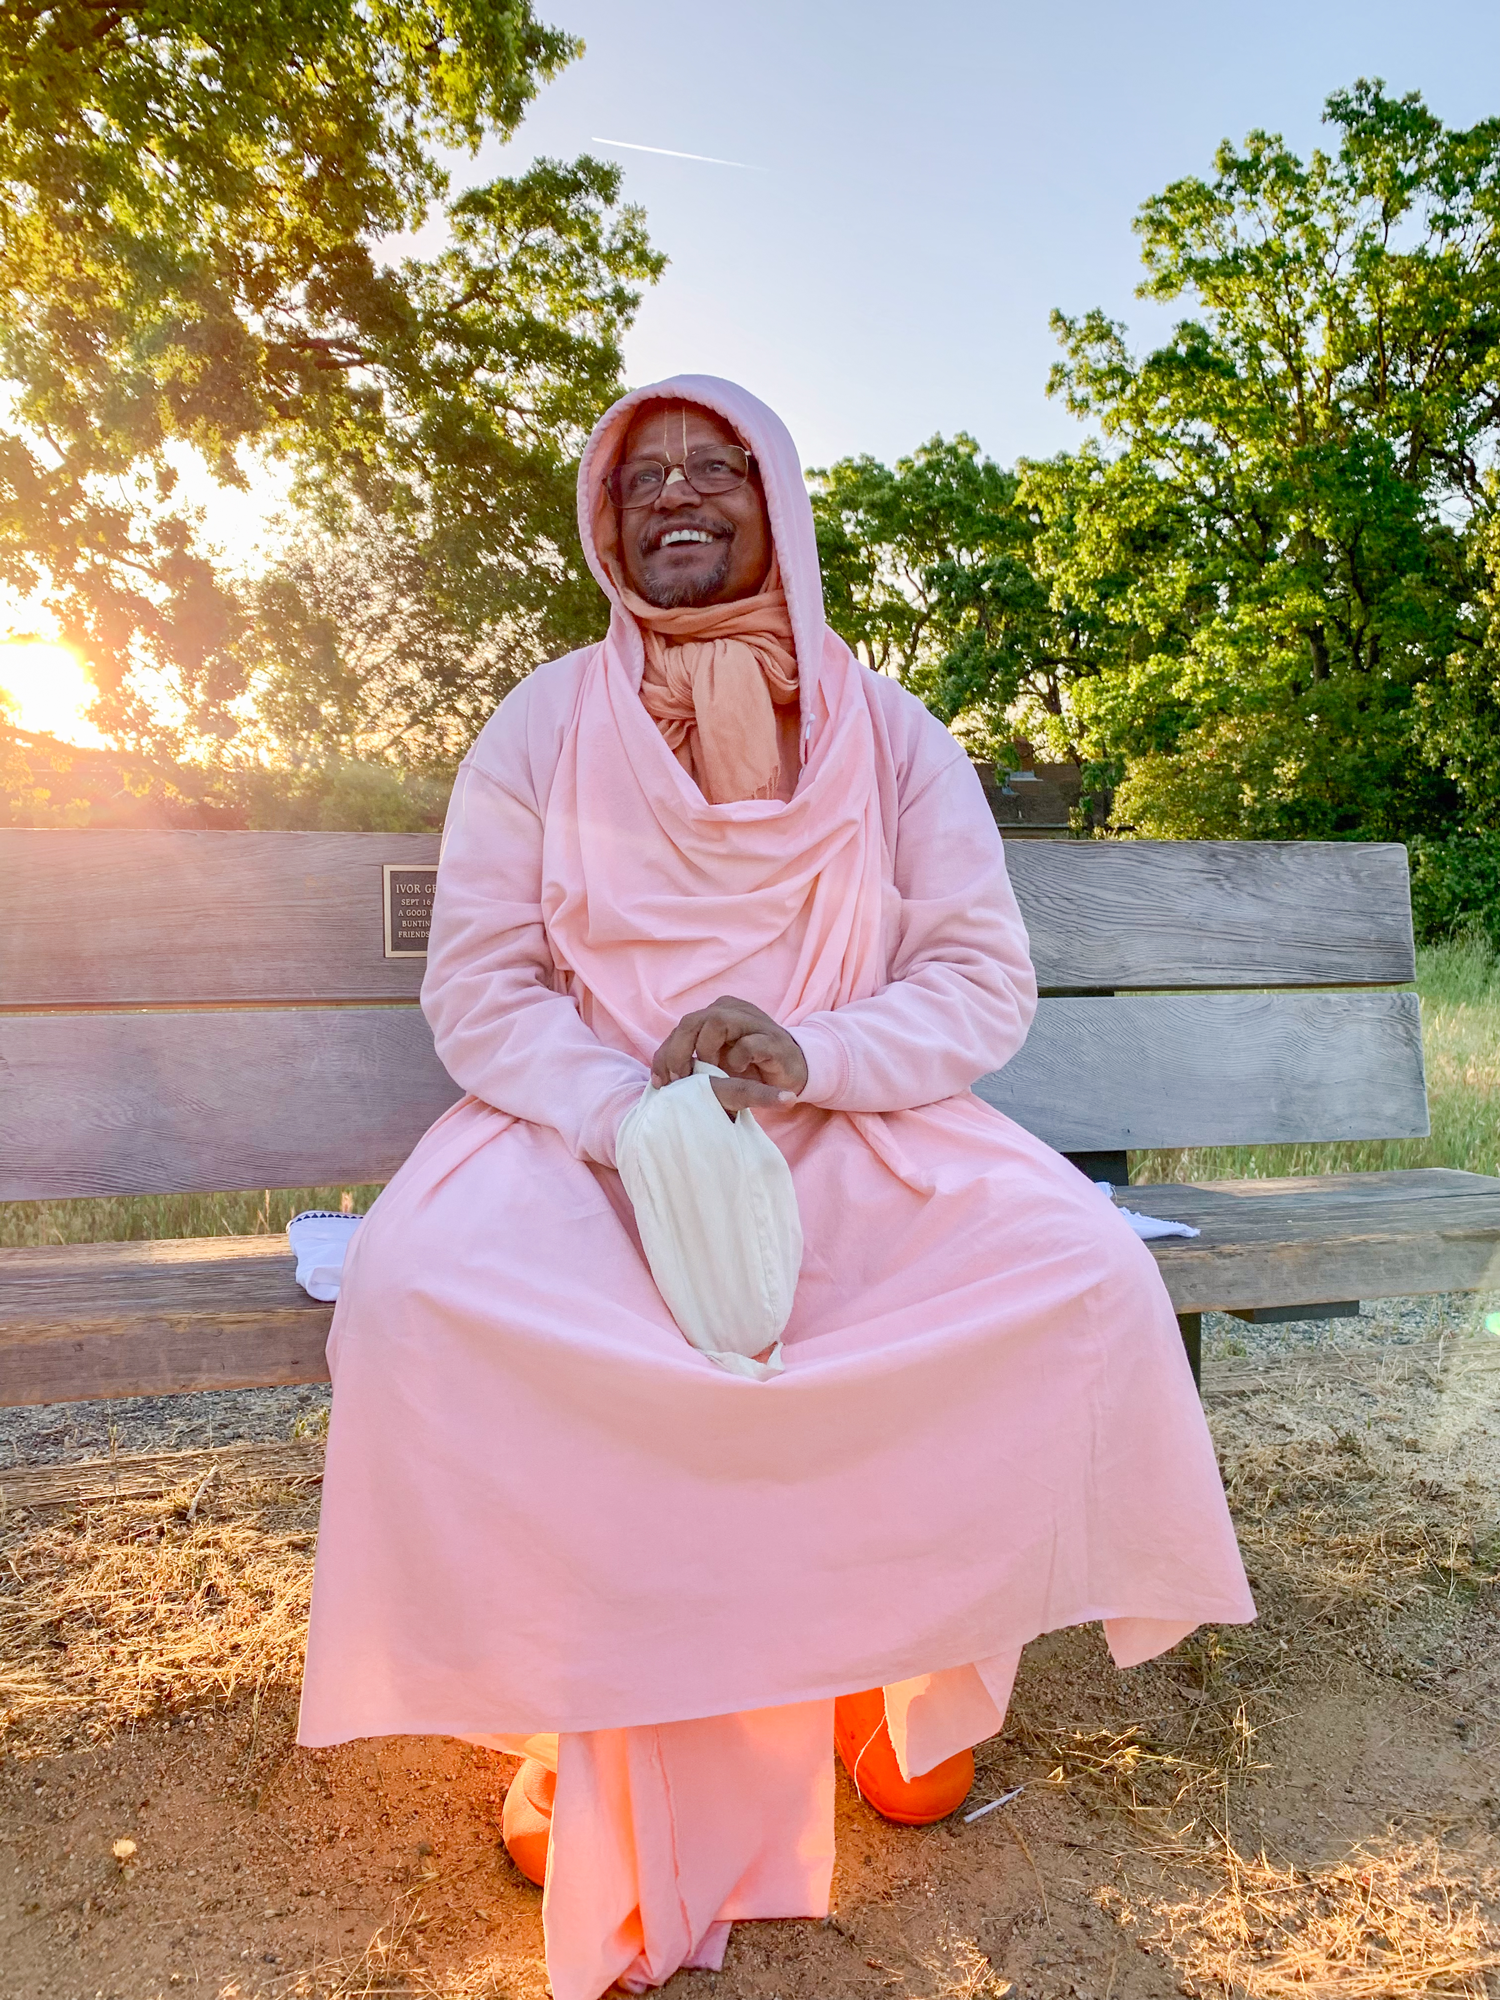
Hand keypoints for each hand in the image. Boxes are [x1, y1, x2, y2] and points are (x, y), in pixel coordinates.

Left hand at [651, 994, 808, 1116]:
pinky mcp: (772, 1041)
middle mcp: (733, 1011)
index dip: (665, 1054)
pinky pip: (748, 1043)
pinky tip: (737, 1072)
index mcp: (717, 1013)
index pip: (682, 1027)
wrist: (792, 1070)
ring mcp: (754, 1023)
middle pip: (693, 1021)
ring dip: (705, 1050)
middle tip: (678, 1078)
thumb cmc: (750, 1067)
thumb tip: (660, 1075)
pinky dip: (737, 1058)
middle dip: (678, 1052)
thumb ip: (691, 1060)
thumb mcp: (716, 1063)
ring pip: (718, 1022)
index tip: (660, 1081)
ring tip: (706, 1072)